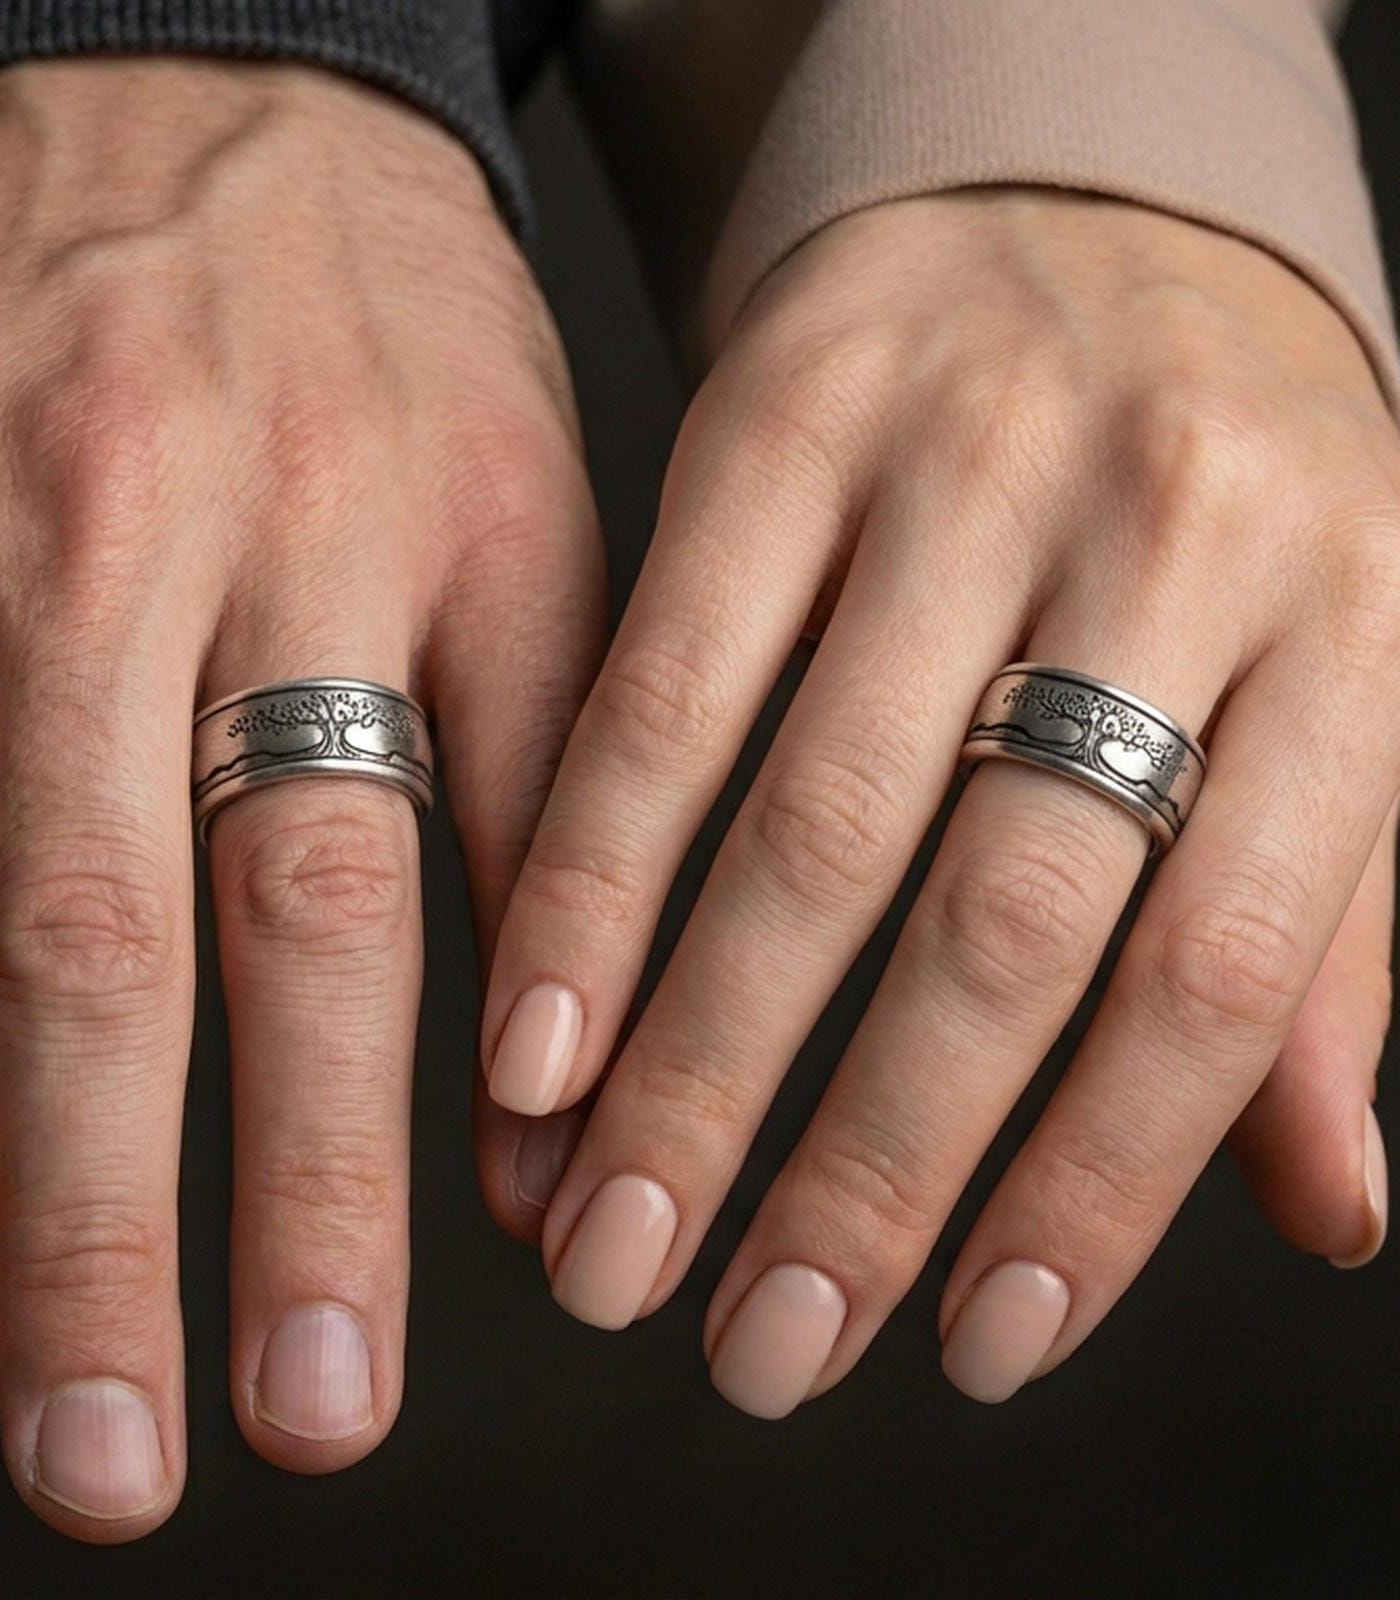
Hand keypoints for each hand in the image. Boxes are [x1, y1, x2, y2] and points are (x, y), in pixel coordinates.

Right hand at [0, 61, 600, 1537]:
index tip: (342, 1382)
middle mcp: (171, 535)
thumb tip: (554, 1125)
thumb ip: (550, 811)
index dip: (348, 1169)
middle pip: (140, 928)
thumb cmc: (380, 329)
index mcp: (394, 539)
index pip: (370, 900)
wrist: (183, 68)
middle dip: (134, 1219)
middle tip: (136, 1463)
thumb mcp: (535, 520)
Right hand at [480, 189, 1396, 1415]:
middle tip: (760, 1345)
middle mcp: (1166, 530)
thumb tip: (1328, 1205)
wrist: (1079, 202)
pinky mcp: (775, 419)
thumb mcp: (1336, 676)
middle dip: (864, 1165)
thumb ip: (1328, 938)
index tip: (979, 1342)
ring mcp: (958, 462)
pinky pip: (667, 684)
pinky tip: (540, 1039)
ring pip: (813, 823)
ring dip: (700, 1067)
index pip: (1224, 964)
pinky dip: (592, 881)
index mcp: (1355, 610)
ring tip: (616, 1243)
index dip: (1097, 1182)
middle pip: (1001, 915)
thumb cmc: (1212, 491)